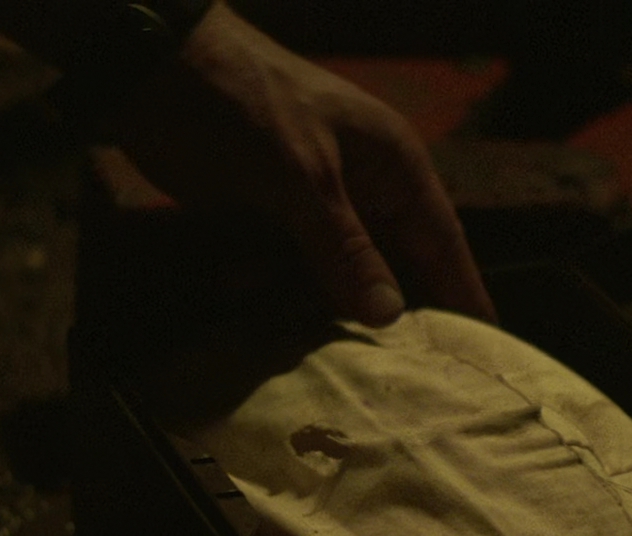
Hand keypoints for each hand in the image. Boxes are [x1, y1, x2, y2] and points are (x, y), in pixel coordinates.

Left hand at [115, 3, 495, 325]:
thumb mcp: (298, 178)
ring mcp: (312, 203)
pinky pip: (281, 270)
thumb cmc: (239, 106)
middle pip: (387, 269)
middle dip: (371, 312)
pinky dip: (261, 283)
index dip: (464, 298)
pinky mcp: (266, 217)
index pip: (443, 242)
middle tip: (381, 371)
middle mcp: (362, 187)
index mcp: (391, 164)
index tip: (485, 354)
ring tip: (275, 311)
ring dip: (301, 299)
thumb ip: (343, 248)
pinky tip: (231, 281)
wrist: (146, 68)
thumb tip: (389, 315)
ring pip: (329, 277)